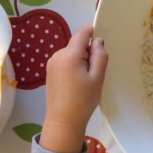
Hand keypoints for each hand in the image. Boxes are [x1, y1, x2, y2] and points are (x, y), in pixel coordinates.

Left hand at [40, 25, 107, 152]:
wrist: (63, 121)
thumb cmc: (83, 100)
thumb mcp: (97, 78)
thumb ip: (99, 56)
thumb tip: (97, 41)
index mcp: (70, 55)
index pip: (82, 33)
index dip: (93, 32)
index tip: (102, 43)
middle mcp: (58, 55)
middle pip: (77, 44)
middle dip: (88, 52)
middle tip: (96, 71)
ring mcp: (52, 63)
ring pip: (72, 53)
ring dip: (81, 60)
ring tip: (87, 80)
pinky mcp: (50, 71)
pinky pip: (66, 61)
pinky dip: (74, 67)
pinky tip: (78, 83)